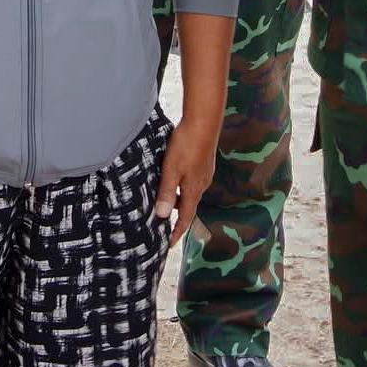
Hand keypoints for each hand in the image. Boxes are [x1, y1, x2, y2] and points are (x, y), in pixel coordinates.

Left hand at [152, 113, 218, 245]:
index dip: (177, 232)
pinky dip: (182, 186)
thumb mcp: (172, 169)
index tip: (169, 245)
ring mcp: (204, 173)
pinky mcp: (203, 163)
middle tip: (163, 224)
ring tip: (164, 200)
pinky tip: (173, 178)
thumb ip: (167, 192)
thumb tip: (162, 216)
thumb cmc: (187, 145)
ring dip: (179, 200)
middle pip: (188, 207)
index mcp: (194, 190)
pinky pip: (192, 181)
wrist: (204, 121)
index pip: (186, 218)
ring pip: (190, 192)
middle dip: (177, 217)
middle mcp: (201, 184)